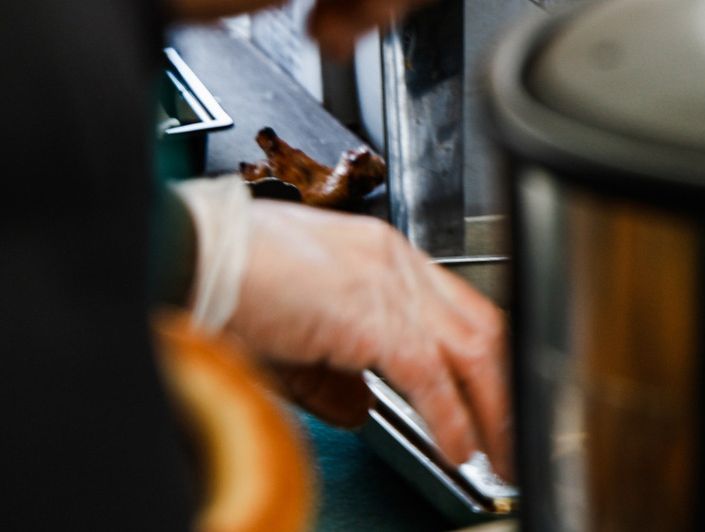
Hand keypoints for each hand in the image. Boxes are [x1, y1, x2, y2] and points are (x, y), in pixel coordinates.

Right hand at [226, 201, 509, 472]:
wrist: (191, 253)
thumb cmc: (226, 278)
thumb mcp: (292, 330)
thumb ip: (333, 374)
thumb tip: (360, 410)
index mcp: (381, 255)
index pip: (460, 308)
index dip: (483, 359)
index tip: (494, 398)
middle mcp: (396, 263)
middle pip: (481, 328)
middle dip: (505, 386)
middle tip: (513, 435)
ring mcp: (388, 285)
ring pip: (473, 349)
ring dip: (493, 408)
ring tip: (501, 452)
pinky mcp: (370, 317)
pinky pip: (429, 375)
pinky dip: (452, 418)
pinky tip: (459, 450)